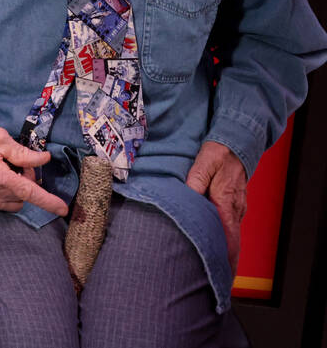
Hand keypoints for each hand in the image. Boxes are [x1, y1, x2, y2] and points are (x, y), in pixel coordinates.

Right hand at [0, 127, 67, 215]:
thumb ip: (23, 152)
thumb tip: (44, 160)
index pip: (26, 191)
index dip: (47, 201)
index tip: (62, 209)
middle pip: (23, 194)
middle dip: (27, 180)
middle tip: (17, 164)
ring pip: (15, 202)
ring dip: (17, 190)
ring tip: (5, 171)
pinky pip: (4, 204)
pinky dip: (7, 194)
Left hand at [186, 140, 247, 273]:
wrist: (236, 141)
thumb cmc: (219, 153)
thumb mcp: (204, 164)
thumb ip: (195, 181)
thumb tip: (187, 197)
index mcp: (226, 203)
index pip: (229, 239)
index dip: (226, 260)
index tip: (222, 276)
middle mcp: (234, 209)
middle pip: (231, 242)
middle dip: (225, 262)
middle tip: (215, 280)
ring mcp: (236, 207)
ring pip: (229, 234)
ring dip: (223, 250)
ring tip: (212, 267)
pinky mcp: (233, 203)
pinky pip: (229, 225)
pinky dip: (224, 237)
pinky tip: (214, 243)